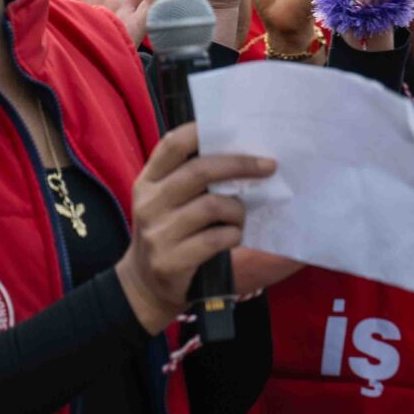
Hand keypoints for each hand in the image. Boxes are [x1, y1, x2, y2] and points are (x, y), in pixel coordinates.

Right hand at [114, 123, 273, 334]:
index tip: (235, 128)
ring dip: (238, 210)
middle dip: (240, 165)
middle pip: (199, 171)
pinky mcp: (170, 260)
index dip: (202, 132)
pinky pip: (216, 238)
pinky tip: (232, 237)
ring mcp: (157, 233)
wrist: (145, 284)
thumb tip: (243, 150)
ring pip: (213, 206)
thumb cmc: (170, 232)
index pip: (172, 144)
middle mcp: (149, 203)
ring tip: (240, 218)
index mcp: (148, 181)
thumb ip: (192, 177)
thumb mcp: (169, 200)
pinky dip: (233, 235)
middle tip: (268, 166)